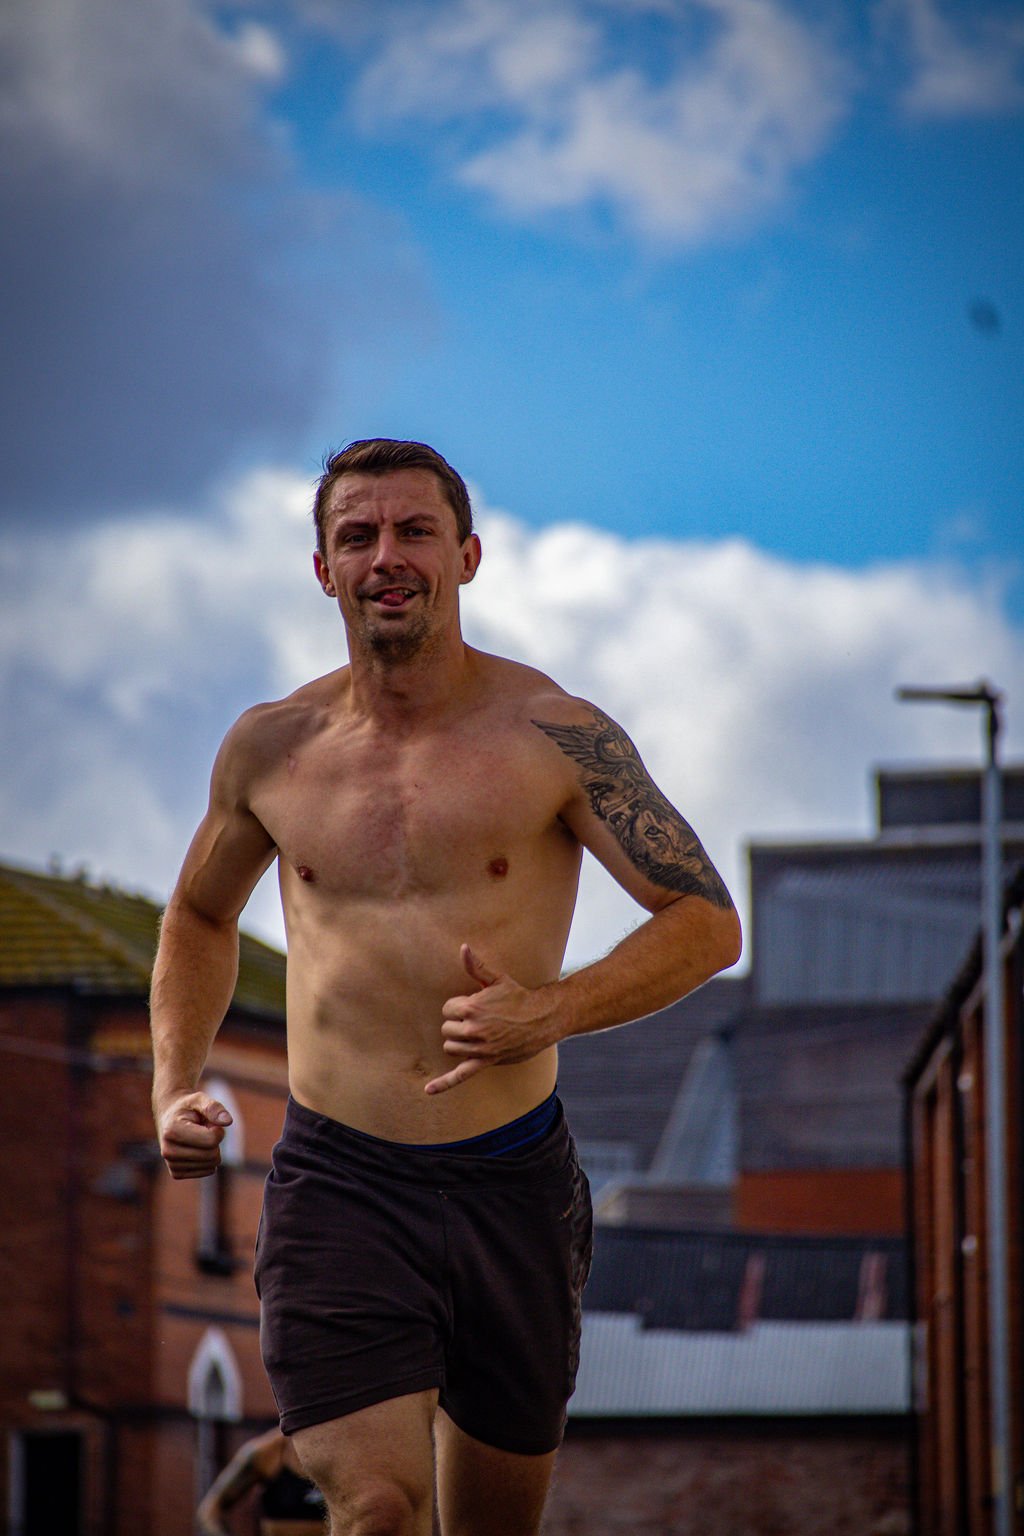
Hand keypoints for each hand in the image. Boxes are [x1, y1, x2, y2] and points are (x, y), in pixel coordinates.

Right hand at [156, 1090, 232, 1179]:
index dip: (218, 1130)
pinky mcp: (177, 1173)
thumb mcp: (199, 1099)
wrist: (170, 1118)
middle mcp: (168, 1151)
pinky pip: (207, 1171)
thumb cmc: (188, 1107)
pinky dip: (209, 1160)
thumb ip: (214, 1107)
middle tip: (204, 1130)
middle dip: (216, 1141)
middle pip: (212, 1155)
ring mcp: (171, 1164)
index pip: (211, 1141)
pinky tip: (197, 1148)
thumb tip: (228, 1121)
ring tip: (199, 1138)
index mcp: (172, 1131)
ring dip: (212, 1150)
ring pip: (211, 1165)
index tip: (209, 1122)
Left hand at [425, 945, 560, 1095]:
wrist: (542, 1019)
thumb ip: (475, 966)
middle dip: (458, 1023)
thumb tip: (462, 947)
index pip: (447, 1009)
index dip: (459, 1006)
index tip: (475, 1005)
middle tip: (478, 1019)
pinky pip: (460, 1076)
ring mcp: (479, 1048)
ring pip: (451, 1047)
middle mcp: (473, 1029)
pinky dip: (443, 1084)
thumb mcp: (496, 979)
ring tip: (475, 1034)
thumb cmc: (518, 997)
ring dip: (458, 1041)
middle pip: (447, 1029)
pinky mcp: (485, 1062)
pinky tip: (428, 1090)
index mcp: (472, 1008)